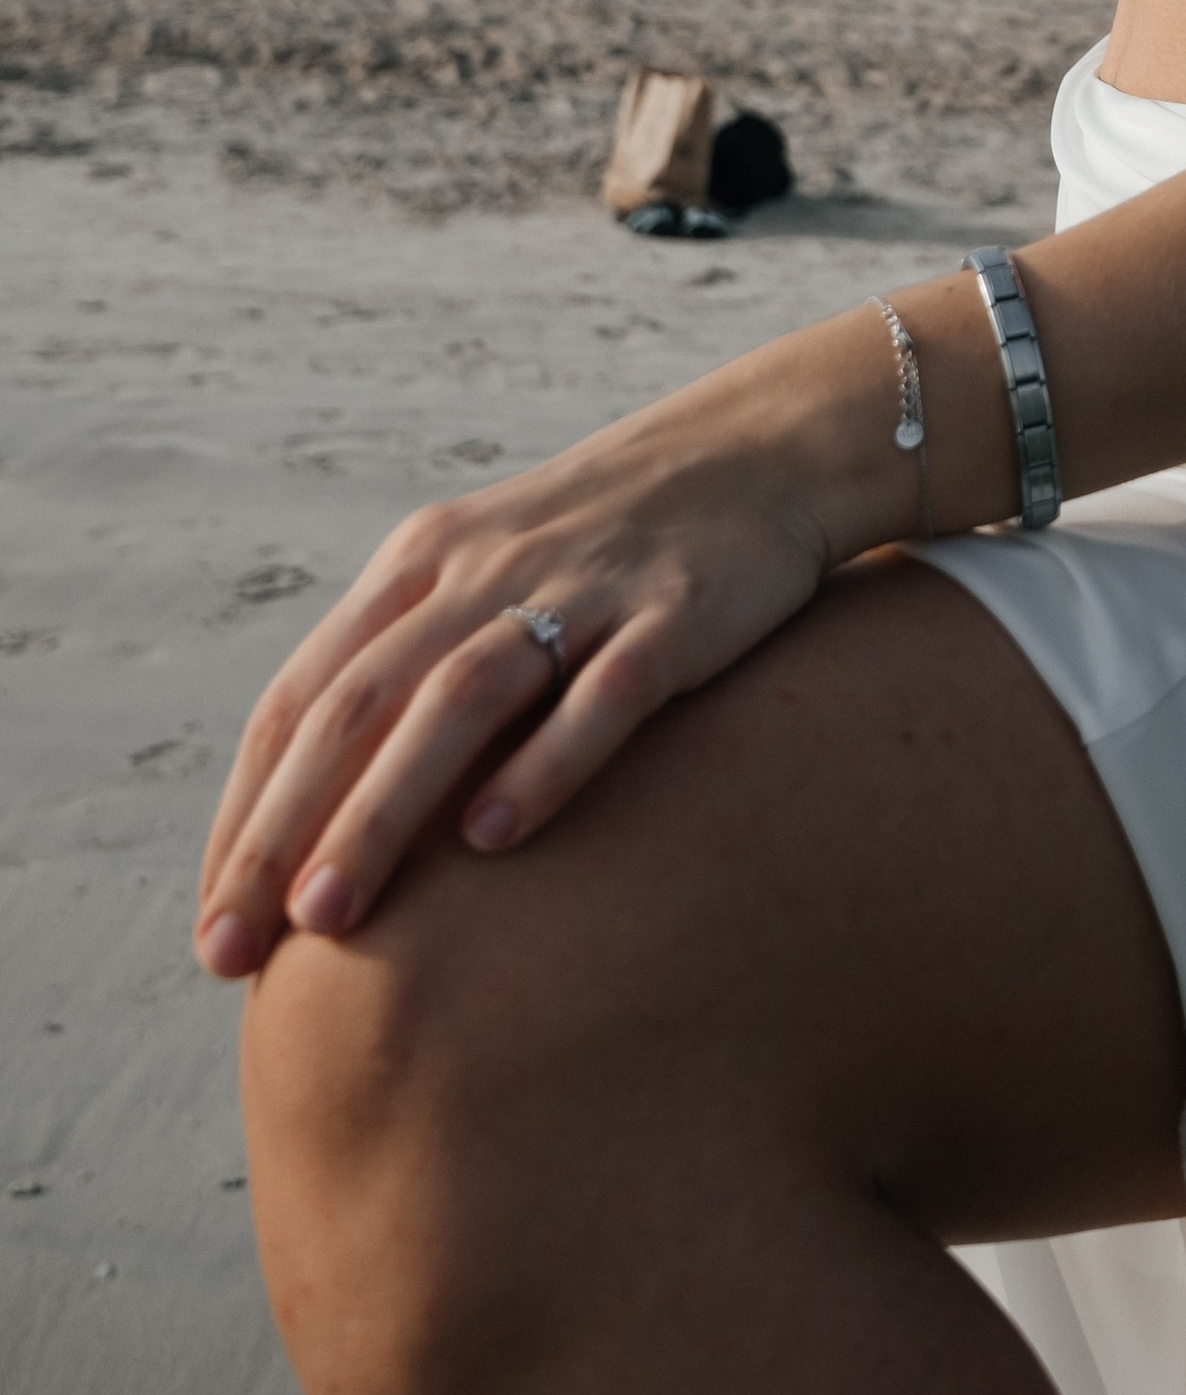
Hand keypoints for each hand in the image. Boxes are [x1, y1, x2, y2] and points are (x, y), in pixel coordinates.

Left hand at [192, 338, 880, 978]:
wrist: (760, 450)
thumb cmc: (609, 544)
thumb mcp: (489, 577)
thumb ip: (414, 668)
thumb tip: (327, 820)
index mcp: (422, 562)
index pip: (302, 696)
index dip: (249, 811)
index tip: (216, 922)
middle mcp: (484, 569)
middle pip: (357, 702)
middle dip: (286, 828)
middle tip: (237, 944)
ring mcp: (581, 587)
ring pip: (456, 699)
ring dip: (381, 808)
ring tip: (332, 915)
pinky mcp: (674, 612)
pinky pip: (599, 693)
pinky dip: (541, 763)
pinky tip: (493, 838)